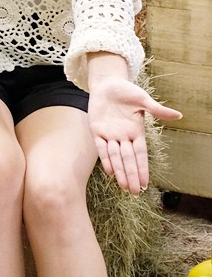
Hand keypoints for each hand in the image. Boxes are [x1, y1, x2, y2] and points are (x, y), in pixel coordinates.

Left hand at [87, 78, 181, 194]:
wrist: (107, 83)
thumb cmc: (126, 91)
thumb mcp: (143, 100)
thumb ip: (158, 110)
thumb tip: (178, 115)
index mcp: (136, 132)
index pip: (140, 155)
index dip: (142, 169)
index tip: (145, 183)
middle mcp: (123, 137)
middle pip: (128, 160)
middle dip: (131, 175)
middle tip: (134, 192)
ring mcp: (110, 135)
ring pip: (115, 157)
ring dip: (119, 171)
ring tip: (123, 187)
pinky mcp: (96, 130)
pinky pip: (101, 148)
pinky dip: (105, 159)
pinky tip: (109, 171)